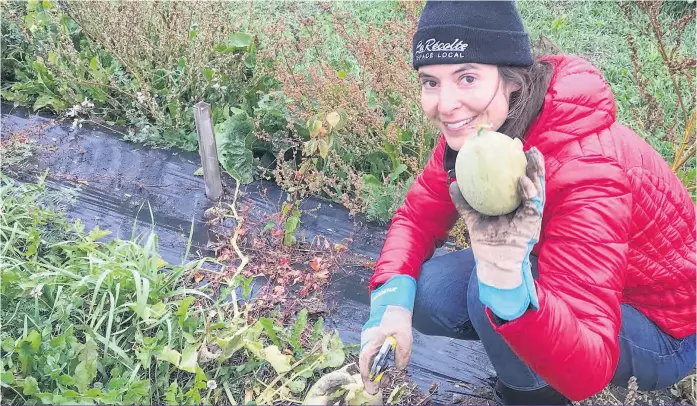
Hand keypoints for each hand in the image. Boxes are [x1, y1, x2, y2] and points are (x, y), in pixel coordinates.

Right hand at [359, 275, 414, 394]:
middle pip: (366, 362)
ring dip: (375, 370)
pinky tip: (386, 366)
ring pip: (369, 359)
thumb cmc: (398, 318)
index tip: (371, 386)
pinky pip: (373, 354)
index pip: (365, 361)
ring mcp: (369, 340)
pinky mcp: (373, 340)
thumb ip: (403, 353)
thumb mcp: (405, 336)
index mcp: (372, 340)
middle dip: (372, 376)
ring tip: (384, 379)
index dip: (367, 375)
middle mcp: (367, 341)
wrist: (394, 303)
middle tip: (380, 386)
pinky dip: (377, 363)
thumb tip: (399, 368)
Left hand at [449, 147, 545, 318]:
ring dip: (536, 172)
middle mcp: (525, 206)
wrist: (492, 263)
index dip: (516, 164)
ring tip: (532, 156)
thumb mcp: (472, 218)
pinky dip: (529, 191)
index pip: (517, 179)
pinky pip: (533, 204)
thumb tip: (452, 183)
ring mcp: (531, 214)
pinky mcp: (533, 223)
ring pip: (537, 188)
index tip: (511, 147)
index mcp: (513, 203)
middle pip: (531, 180)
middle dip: (532, 163)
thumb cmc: (486, 242)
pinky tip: (523, 181)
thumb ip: (464, 202)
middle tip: (525, 147)